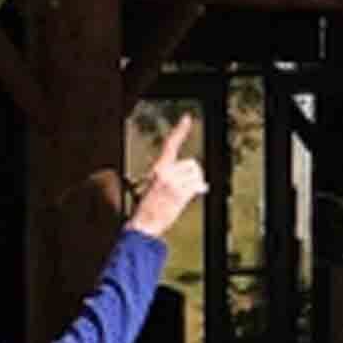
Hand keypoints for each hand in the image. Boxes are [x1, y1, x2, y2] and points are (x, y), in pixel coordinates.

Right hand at [126, 114, 207, 238]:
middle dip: (193, 175)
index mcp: (158, 169)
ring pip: (197, 175)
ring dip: (195, 184)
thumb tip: (198, 181)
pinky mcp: (180, 193)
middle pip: (192, 164)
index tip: (187, 118)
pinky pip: (198, 186)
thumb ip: (173, 177)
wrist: (144, 224)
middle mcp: (165, 172)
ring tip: (182, 195)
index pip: (170, 145)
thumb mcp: (155, 186)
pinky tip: (187, 198)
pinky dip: (198, 191)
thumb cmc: (149, 208)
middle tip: (183, 189)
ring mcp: (173, 182)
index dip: (179, 130)